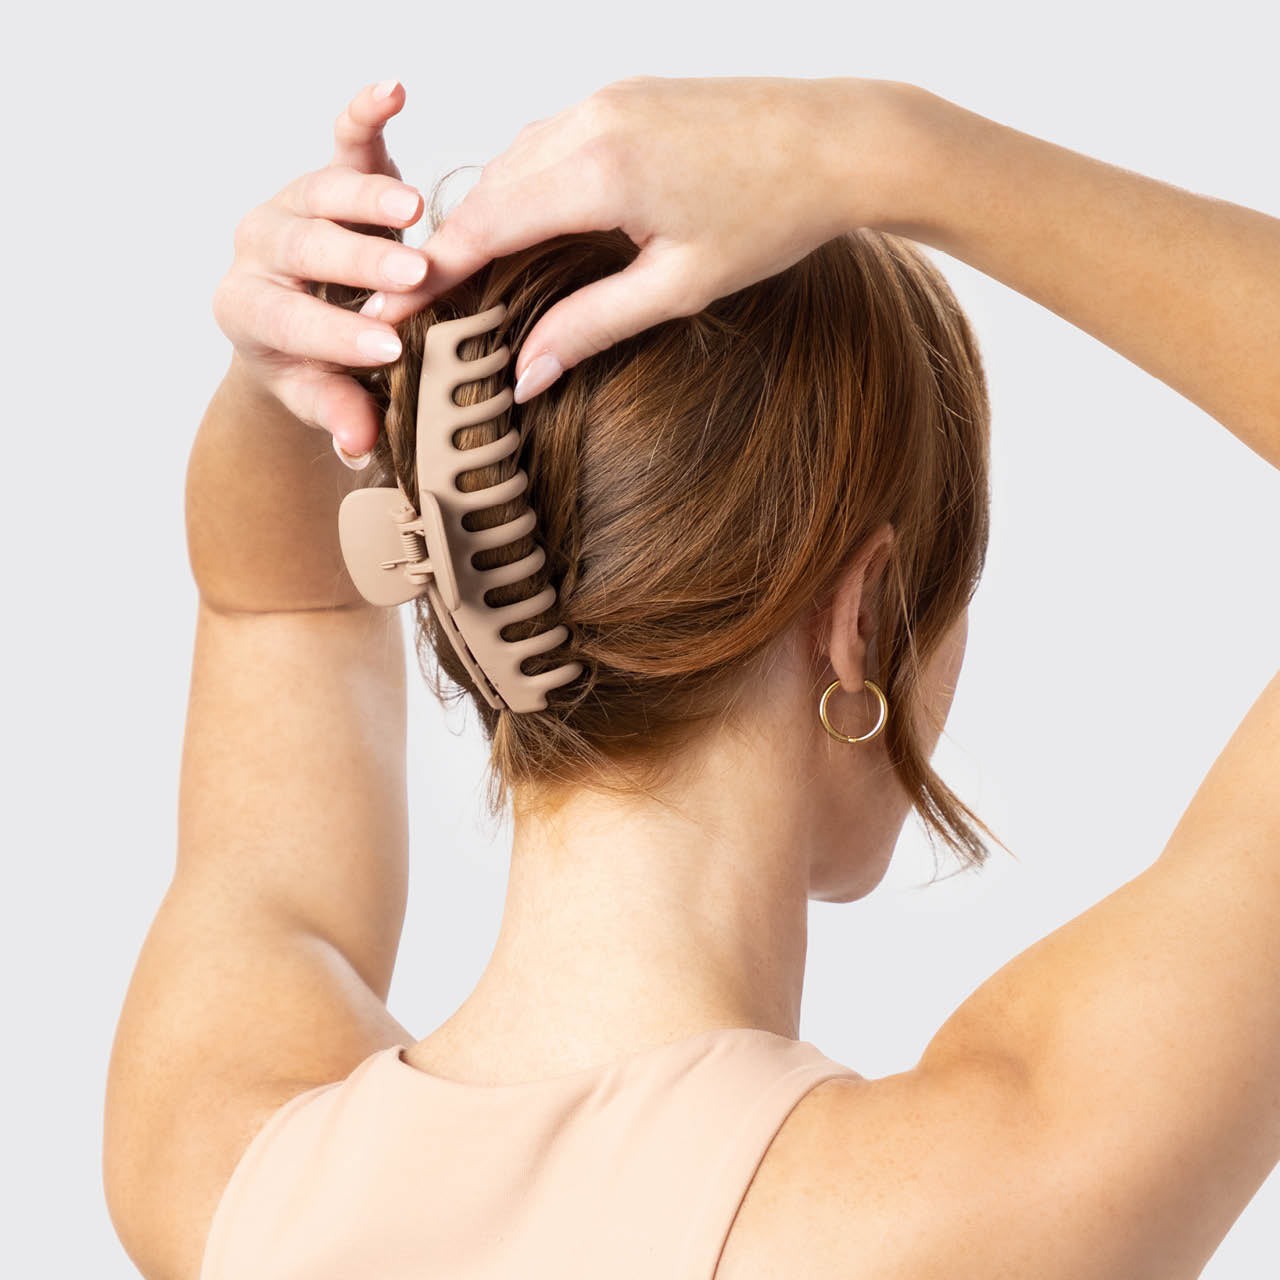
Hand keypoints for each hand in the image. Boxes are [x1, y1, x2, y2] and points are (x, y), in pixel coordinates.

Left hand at [210, 80, 427, 460]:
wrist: (299, 324)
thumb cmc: (308, 365)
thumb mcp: (317, 397)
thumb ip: (336, 414)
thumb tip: (358, 443)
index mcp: (247, 308)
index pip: (289, 321)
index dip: (336, 337)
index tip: (388, 350)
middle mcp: (261, 249)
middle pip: (306, 247)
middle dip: (362, 260)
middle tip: (414, 272)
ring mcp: (294, 204)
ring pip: (325, 192)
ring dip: (372, 198)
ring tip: (416, 210)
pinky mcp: (329, 174)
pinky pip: (342, 139)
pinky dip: (365, 113)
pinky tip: (393, 93)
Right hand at [387, 75, 907, 403]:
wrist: (841, 142)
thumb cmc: (774, 214)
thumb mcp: (678, 288)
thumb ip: (590, 327)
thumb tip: (526, 373)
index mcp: (599, 172)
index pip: (482, 225)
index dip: (430, 272)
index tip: (391, 306)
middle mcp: (589, 122)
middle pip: (486, 190)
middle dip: (448, 246)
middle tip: (421, 302)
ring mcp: (606, 99)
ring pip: (513, 160)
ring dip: (486, 213)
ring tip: (467, 273)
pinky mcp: (625, 95)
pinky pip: (548, 139)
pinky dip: (524, 183)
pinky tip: (529, 221)